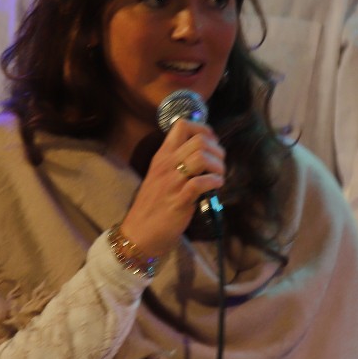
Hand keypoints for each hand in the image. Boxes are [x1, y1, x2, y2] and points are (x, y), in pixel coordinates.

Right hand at [117, 119, 224, 259]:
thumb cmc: (152, 205)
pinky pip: (200, 183)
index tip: (211, 141)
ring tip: (219, 175)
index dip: (203, 129)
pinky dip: (214, 181)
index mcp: (162, 156)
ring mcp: (172, 182)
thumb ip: (177, 162)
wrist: (139, 233)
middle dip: (216, 149)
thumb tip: (202, 152)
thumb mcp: (160, 176)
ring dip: (217, 165)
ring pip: (201, 157)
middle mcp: (166, 165)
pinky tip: (216, 186)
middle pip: (198, 140)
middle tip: (219, 162)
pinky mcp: (179, 201)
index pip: (181, 125)